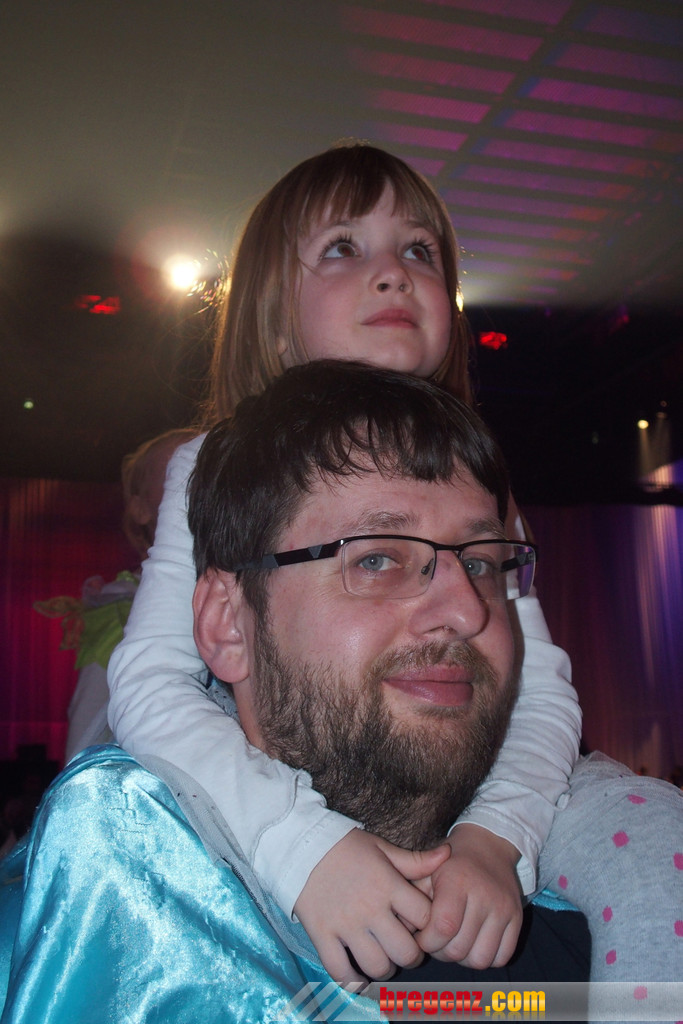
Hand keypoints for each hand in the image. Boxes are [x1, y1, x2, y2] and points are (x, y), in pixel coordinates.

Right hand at [293, 828, 449, 985]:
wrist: (301, 846)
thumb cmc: (345, 846)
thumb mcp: (382, 847)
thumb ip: (415, 859)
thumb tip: (447, 854)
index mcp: (388, 885)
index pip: (425, 918)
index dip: (430, 925)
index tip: (422, 925)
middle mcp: (370, 909)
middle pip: (406, 952)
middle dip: (411, 956)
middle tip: (405, 949)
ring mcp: (346, 925)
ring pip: (377, 966)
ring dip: (384, 968)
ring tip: (382, 958)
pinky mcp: (322, 935)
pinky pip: (341, 972)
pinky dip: (352, 980)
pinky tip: (358, 974)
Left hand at [415, 824, 522, 968]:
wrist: (488, 844)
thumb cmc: (452, 862)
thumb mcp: (428, 869)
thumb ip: (413, 897)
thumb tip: (402, 929)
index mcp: (457, 881)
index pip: (443, 927)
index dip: (427, 941)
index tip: (421, 937)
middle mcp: (484, 895)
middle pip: (459, 949)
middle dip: (441, 952)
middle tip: (436, 942)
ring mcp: (503, 908)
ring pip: (481, 959)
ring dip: (463, 959)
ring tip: (455, 944)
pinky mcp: (517, 918)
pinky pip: (502, 957)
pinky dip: (486, 958)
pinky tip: (474, 944)